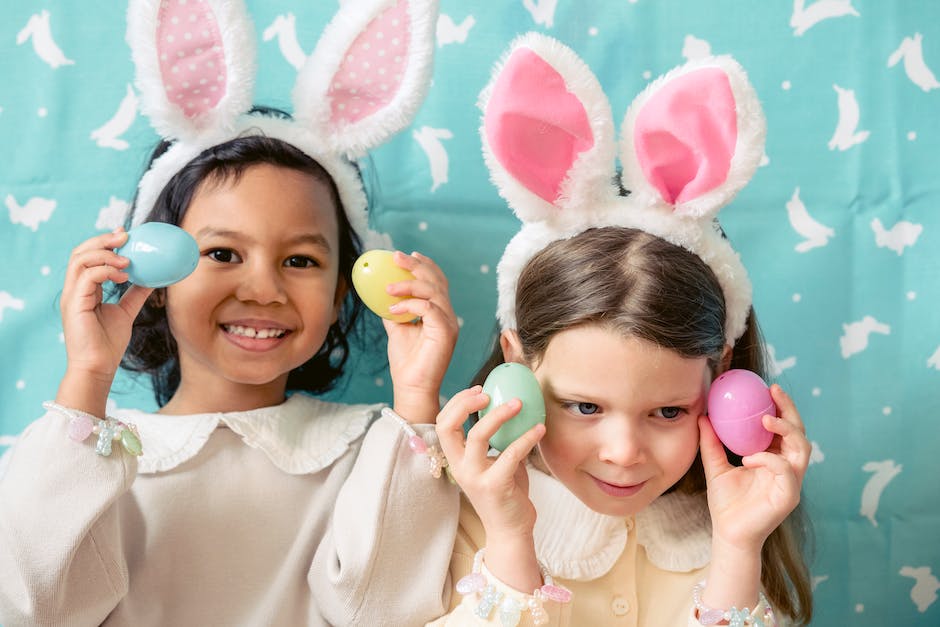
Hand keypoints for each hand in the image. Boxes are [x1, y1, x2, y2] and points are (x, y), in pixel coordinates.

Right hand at [60, 229, 152, 384]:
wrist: (98, 366)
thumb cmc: (108, 343)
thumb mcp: (126, 311)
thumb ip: (135, 293)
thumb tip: (154, 279)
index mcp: (83, 289)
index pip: (88, 257)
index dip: (104, 242)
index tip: (125, 234)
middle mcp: (74, 289)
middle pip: (80, 252)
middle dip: (102, 240)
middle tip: (125, 236)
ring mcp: (72, 296)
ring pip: (80, 260)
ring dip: (105, 254)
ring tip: (127, 259)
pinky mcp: (74, 304)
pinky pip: (87, 277)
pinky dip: (105, 271)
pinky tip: (124, 275)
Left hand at [384, 251, 457, 422]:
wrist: (411, 387)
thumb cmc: (406, 362)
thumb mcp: (397, 329)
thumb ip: (395, 311)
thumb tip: (381, 293)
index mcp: (440, 314)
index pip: (438, 282)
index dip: (426, 265)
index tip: (408, 255)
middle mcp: (448, 316)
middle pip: (438, 281)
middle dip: (417, 266)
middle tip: (396, 257)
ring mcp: (449, 323)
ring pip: (434, 291)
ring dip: (409, 285)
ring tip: (388, 289)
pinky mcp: (446, 332)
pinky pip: (428, 309)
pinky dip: (409, 304)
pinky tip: (393, 308)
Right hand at [436, 387, 545, 591]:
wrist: (510, 531)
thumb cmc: (506, 494)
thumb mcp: (496, 462)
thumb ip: (498, 440)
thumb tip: (512, 407)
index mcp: (456, 460)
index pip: (442, 424)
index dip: (457, 403)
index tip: (479, 390)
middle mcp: (460, 468)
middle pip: (447, 427)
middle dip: (464, 404)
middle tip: (488, 393)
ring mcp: (475, 478)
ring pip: (477, 436)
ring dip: (498, 415)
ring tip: (518, 403)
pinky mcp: (495, 486)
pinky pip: (510, 454)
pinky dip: (526, 438)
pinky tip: (539, 429)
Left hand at [699, 384, 810, 552]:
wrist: (728, 533)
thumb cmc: (726, 502)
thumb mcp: (715, 466)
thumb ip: (711, 443)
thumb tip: (702, 416)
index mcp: (774, 459)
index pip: (784, 428)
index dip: (781, 407)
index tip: (768, 388)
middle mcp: (787, 469)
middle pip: (800, 433)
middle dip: (790, 410)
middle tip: (774, 393)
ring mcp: (792, 483)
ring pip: (802, 449)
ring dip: (785, 430)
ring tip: (765, 419)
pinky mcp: (789, 496)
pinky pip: (786, 470)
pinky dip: (768, 459)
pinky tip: (750, 457)